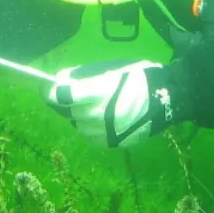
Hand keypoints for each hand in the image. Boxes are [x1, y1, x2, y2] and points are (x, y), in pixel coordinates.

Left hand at [46, 60, 175, 147]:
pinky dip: (91, 127)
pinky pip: (89, 136)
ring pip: (78, 124)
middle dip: (69, 101)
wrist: (168, 99)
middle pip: (68, 110)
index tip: (46, 86)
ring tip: (96, 105)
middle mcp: (98, 115)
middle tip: (78, 93)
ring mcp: (104, 132)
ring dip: (80, 115)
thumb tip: (60, 80)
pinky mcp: (110, 143)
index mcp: (98, 93)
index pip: (62, 95)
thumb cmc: (138, 78)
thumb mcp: (111, 69)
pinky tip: (103, 118)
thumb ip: (84, 75)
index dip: (50, 91)